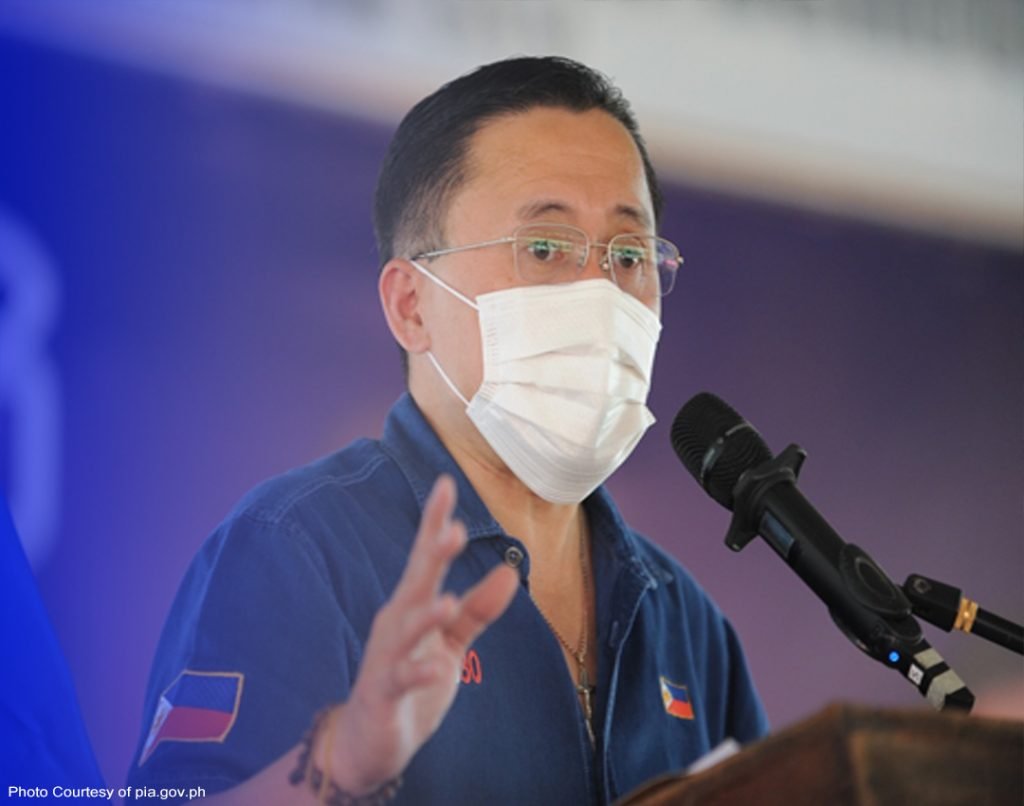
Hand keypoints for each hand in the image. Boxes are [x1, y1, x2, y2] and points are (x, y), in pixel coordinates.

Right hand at [323, 475, 518, 792]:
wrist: (369, 743)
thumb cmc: (410, 683)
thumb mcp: (450, 644)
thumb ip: (477, 610)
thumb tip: (508, 572)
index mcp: (412, 606)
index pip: (425, 557)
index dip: (435, 522)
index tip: (446, 484)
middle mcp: (395, 623)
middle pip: (416, 582)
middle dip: (431, 556)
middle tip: (452, 528)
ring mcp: (387, 659)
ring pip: (406, 631)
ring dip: (425, 615)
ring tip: (447, 601)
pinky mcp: (383, 694)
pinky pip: (401, 680)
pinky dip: (417, 673)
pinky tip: (435, 669)